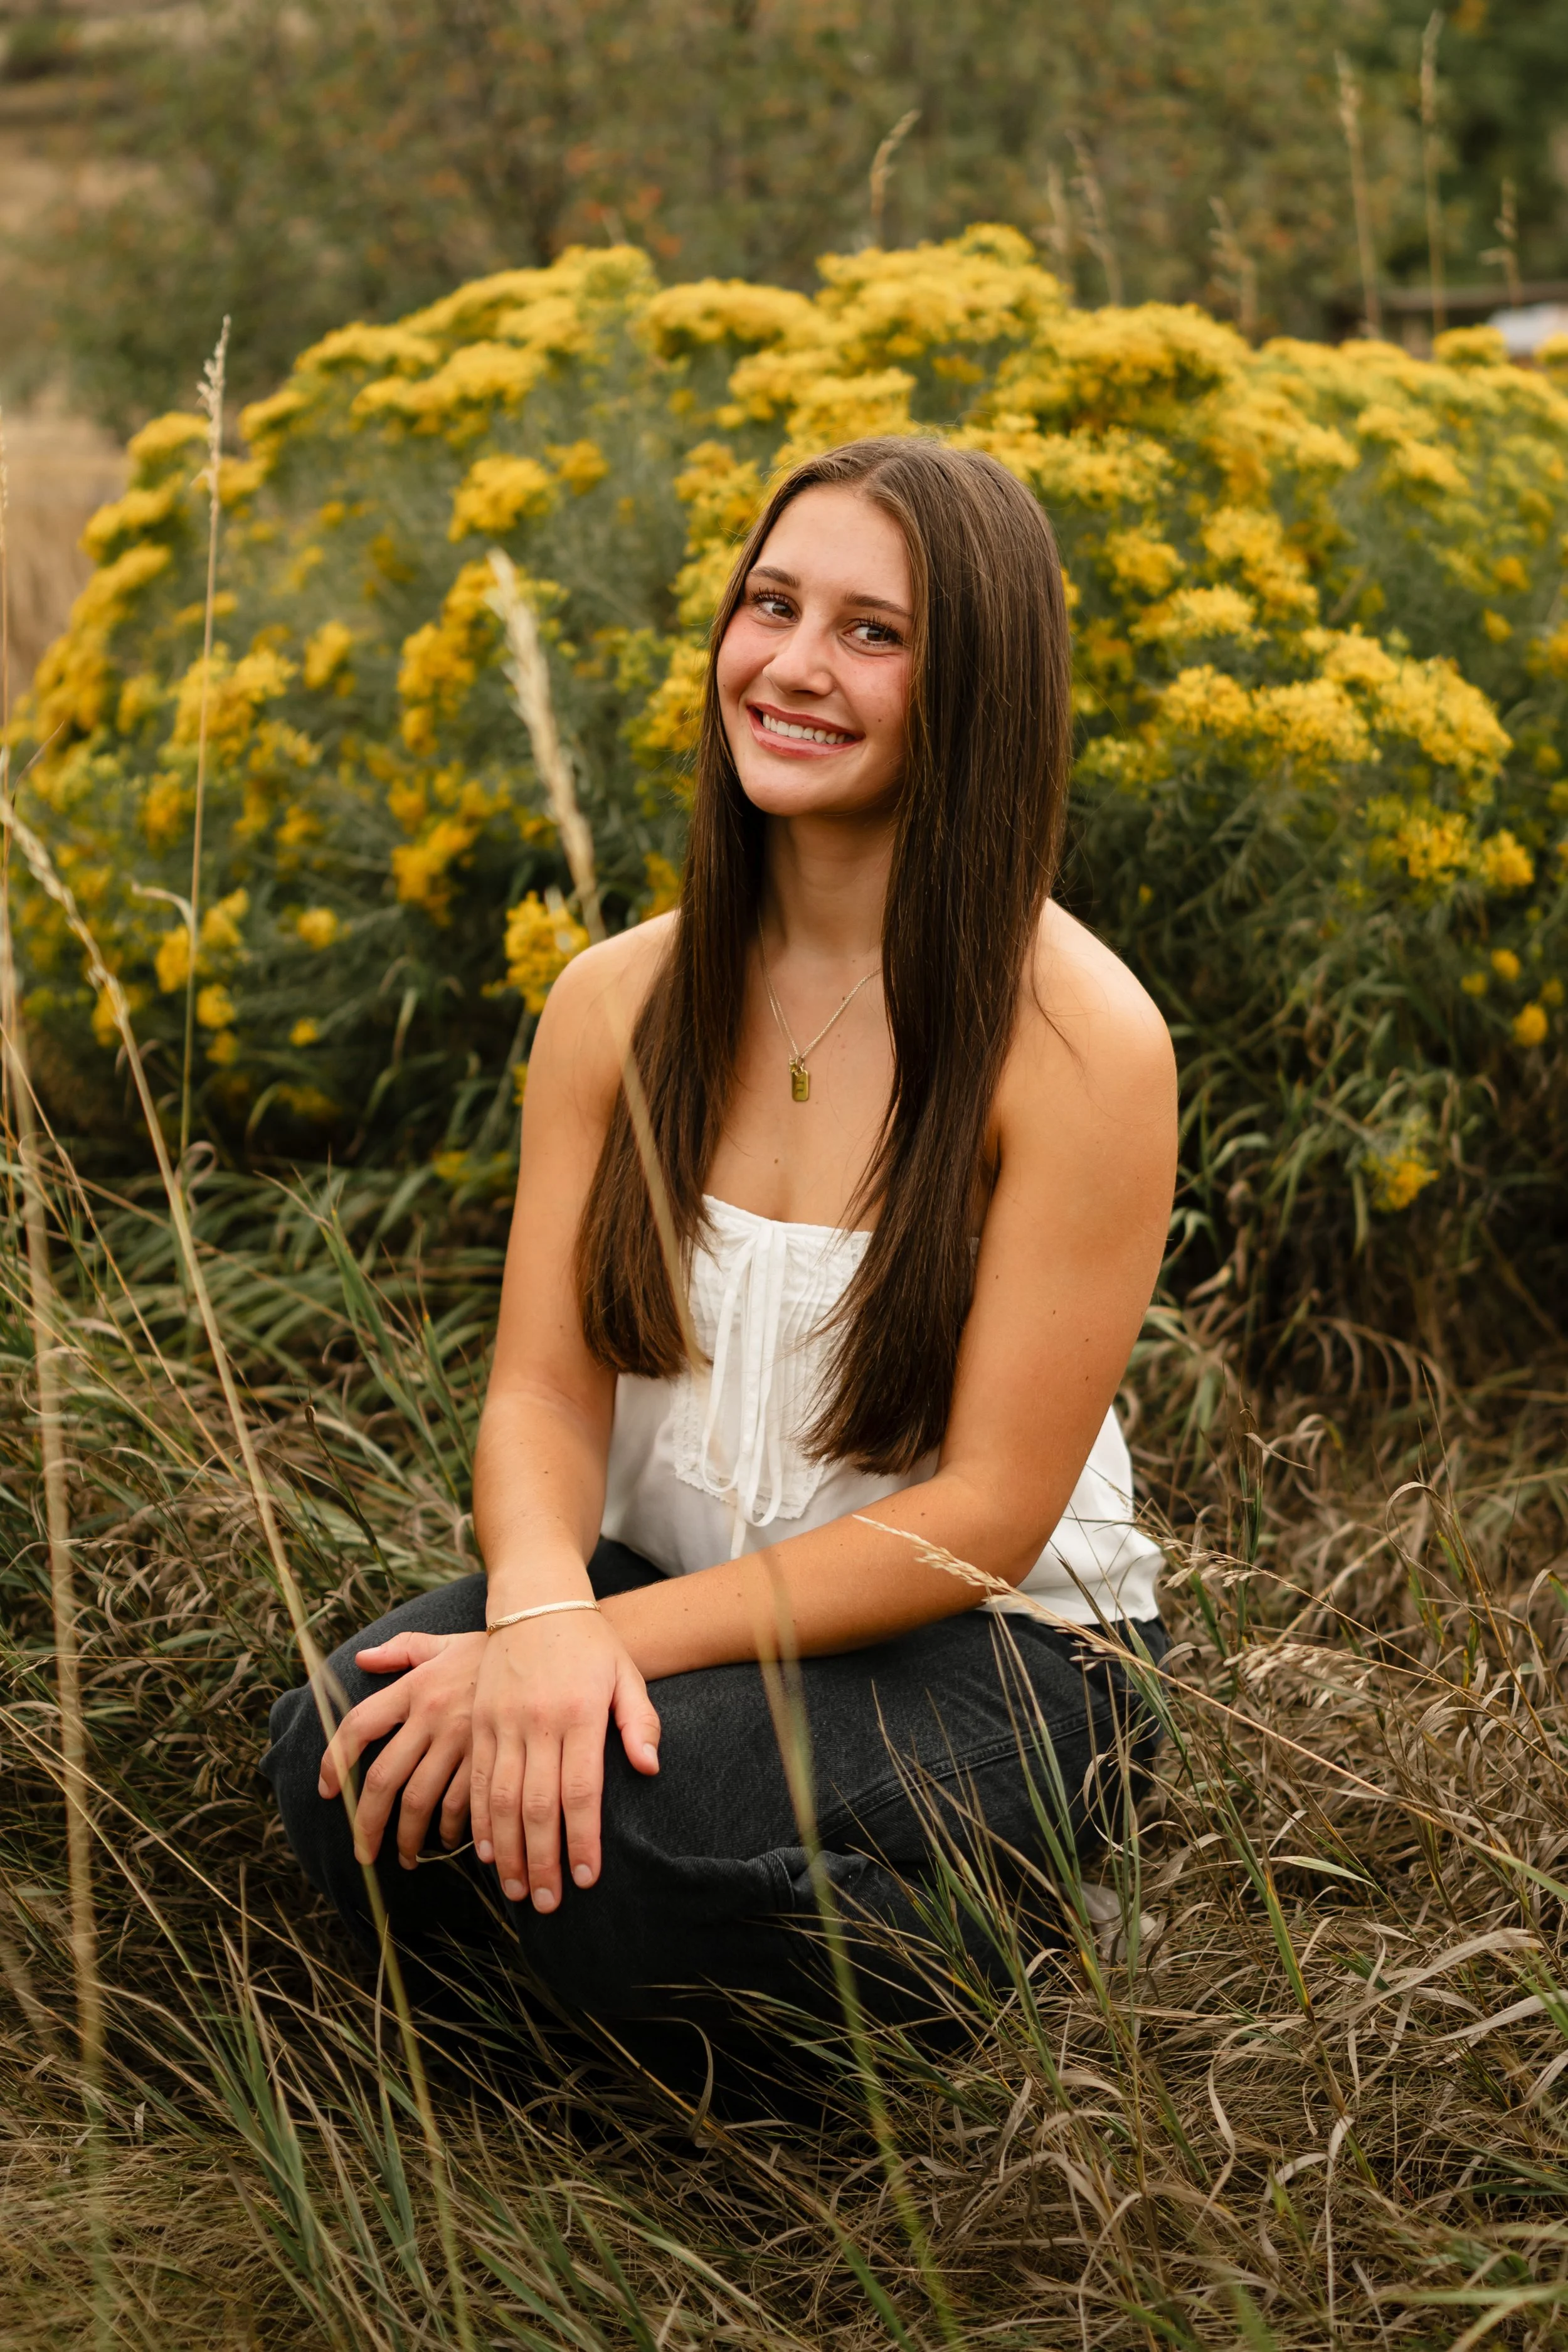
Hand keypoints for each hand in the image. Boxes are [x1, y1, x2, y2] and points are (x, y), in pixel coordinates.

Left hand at [318, 1627, 484, 1870]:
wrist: (546, 1645)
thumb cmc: (491, 1649)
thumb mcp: (444, 1644)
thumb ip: (402, 1650)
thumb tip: (362, 1659)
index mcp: (414, 1687)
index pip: (359, 1726)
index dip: (334, 1761)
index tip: (327, 1792)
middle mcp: (431, 1715)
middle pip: (385, 1779)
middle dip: (368, 1823)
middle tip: (363, 1852)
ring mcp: (461, 1739)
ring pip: (420, 1800)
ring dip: (408, 1837)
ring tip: (406, 1857)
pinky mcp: (490, 1757)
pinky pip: (461, 1804)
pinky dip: (450, 1829)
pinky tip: (447, 1840)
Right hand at [469, 1610, 660, 1912]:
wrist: (536, 1601)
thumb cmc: (590, 1643)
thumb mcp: (626, 1674)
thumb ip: (641, 1722)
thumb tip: (651, 1768)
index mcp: (579, 1714)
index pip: (580, 1792)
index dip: (580, 1840)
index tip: (584, 1880)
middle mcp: (537, 1722)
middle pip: (536, 1805)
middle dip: (542, 1859)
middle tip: (547, 1903)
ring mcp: (502, 1722)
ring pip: (498, 1799)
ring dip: (507, 1850)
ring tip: (517, 1889)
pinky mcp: (479, 1721)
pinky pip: (473, 1778)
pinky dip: (477, 1820)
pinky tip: (485, 1851)